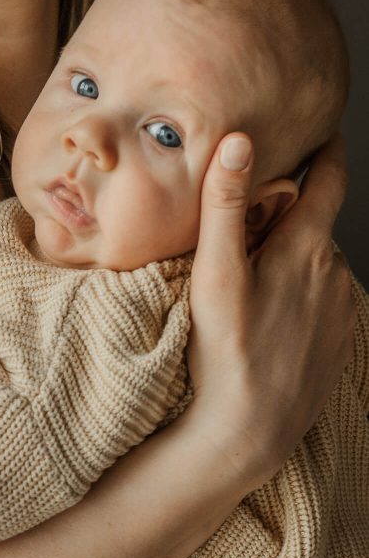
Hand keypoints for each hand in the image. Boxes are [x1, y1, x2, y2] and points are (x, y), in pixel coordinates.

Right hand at [187, 132, 355, 487]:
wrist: (249, 431)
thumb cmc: (225, 349)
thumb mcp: (216, 273)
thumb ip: (227, 205)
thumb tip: (239, 143)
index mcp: (307, 248)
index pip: (329, 179)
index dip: (327, 147)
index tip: (322, 127)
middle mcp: (336, 272)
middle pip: (314, 221)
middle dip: (289, 210)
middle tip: (247, 216)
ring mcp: (342, 307)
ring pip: (316, 259)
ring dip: (292, 253)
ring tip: (250, 273)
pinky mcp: (340, 336)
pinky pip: (322, 293)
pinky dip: (300, 287)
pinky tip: (267, 309)